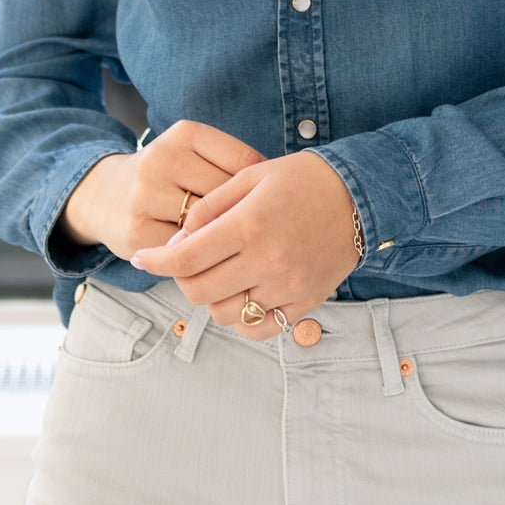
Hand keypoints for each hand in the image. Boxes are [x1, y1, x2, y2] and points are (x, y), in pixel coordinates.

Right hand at [59, 120, 265, 261]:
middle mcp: (161, 160)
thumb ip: (232, 164)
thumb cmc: (169, 177)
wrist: (105, 197)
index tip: (270, 203)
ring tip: (237, 245)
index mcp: (184, 134)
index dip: (263, 187)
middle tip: (258, 231)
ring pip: (206, 227)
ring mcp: (146, 198)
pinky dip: (202, 259)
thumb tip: (283, 188)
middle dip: (244, 216)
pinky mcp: (138, 234)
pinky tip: (212, 258)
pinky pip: (186, 253)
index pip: (244, 162)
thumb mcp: (195, 153)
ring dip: (224, 240)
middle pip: (226, 196)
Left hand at [130, 149, 359, 338]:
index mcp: (249, 225)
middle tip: (185, 262)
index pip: (183, 259)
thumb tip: (176, 242)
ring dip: (210, 296)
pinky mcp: (304, 301)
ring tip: (218, 273)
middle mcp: (267, 261)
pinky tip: (241, 294)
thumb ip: (208, 209)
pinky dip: (242, 317)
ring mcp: (288, 286)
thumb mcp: (249, 177)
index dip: (154, 261)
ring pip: (224, 313)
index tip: (143, 256)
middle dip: (180, 278)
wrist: (361, 195)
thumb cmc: (301, 179)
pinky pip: (260, 327)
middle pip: (198, 291)